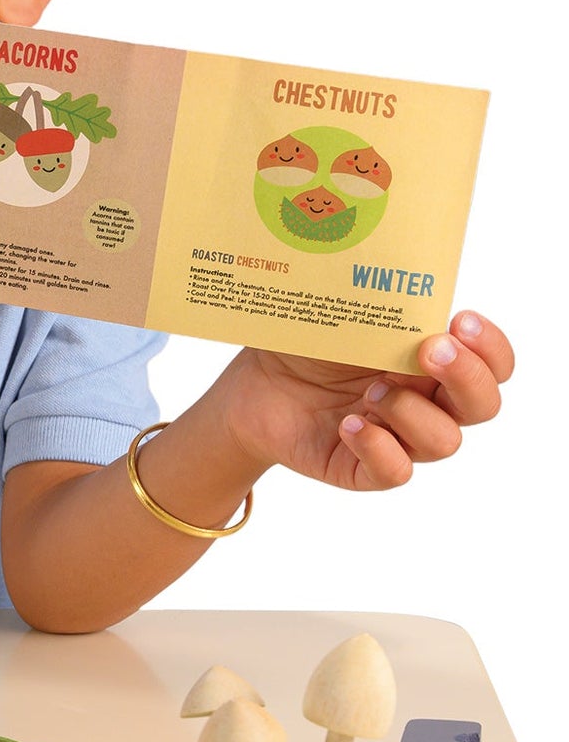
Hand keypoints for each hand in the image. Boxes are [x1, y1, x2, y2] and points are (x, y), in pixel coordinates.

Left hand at [221, 311, 512, 490]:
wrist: (251, 383)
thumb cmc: (304, 342)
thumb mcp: (340, 314)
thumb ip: (377, 303)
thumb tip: (394, 270)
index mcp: (430, 360)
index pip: (491, 363)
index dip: (489, 347)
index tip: (461, 320)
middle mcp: (425, 401)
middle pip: (482, 405)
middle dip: (466, 376)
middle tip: (430, 351)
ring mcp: (398, 437)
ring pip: (443, 440)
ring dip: (410, 411)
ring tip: (369, 391)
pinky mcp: (364, 467)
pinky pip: (396, 471)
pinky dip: (378, 448)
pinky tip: (348, 424)